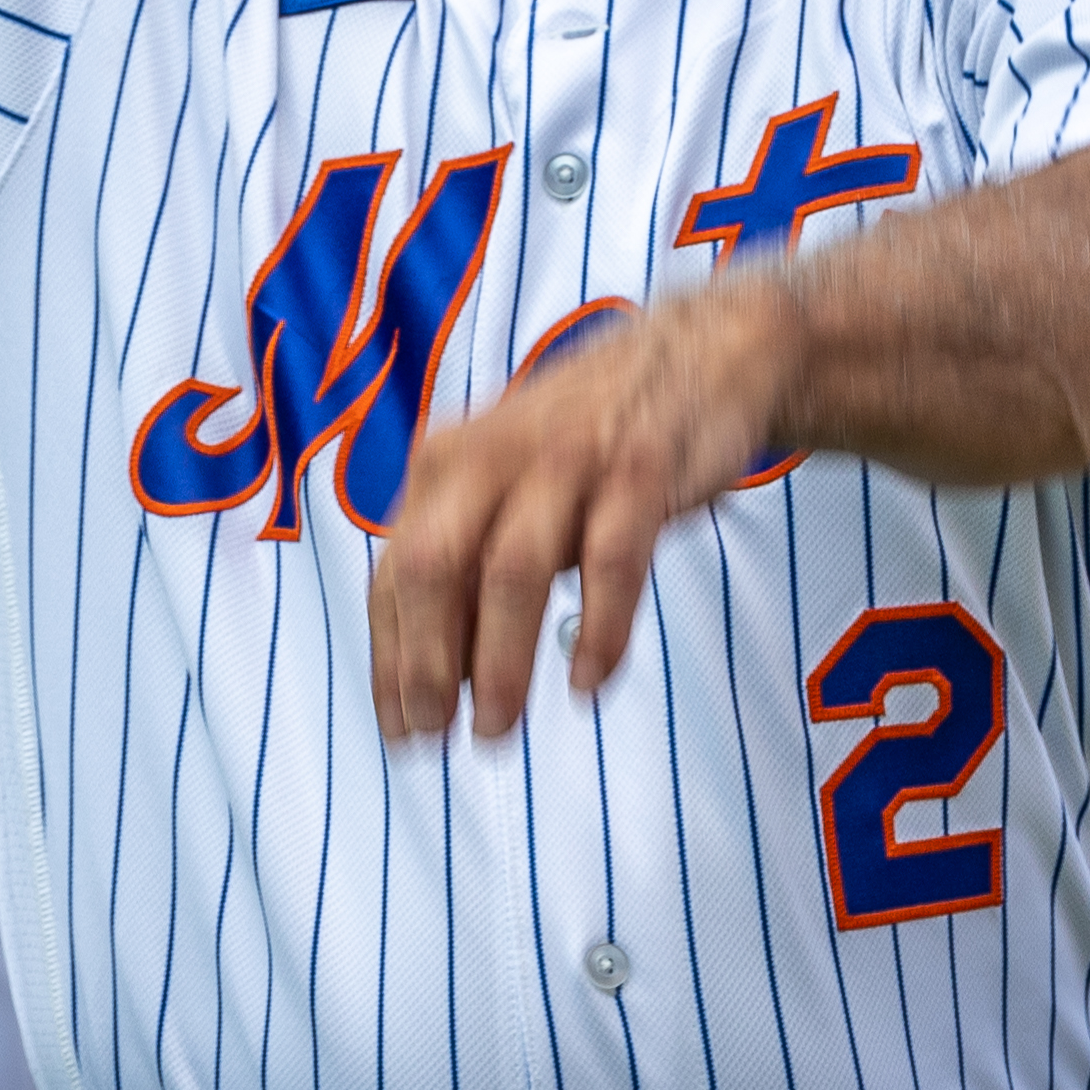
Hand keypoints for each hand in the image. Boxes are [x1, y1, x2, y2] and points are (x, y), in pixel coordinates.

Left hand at [367, 278, 790, 742]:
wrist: (700, 354)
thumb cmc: (590, 441)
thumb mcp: (511, 490)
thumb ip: (472, 569)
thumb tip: (444, 679)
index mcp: (446, 464)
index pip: (394, 574)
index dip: (389, 660)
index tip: (402, 731)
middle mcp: (491, 456)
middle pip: (431, 566)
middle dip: (424, 663)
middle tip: (438, 735)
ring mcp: (567, 459)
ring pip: (511, 570)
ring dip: (498, 660)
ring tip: (497, 727)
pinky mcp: (640, 468)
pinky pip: (611, 562)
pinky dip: (596, 629)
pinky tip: (587, 681)